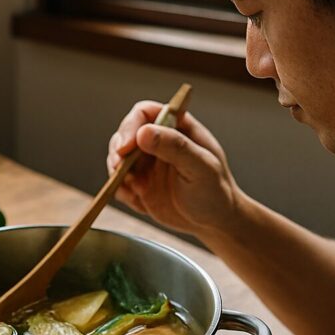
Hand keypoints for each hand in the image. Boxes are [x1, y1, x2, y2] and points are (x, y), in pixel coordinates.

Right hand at [106, 101, 239, 236]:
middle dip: (118, 149)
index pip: (146, 112)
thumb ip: (176, 148)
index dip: (131, 125)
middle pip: (126, 132)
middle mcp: (159, 141)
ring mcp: (147, 162)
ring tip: (133, 189)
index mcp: (178, 127)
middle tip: (119, 167)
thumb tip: (144, 132)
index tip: (127, 146)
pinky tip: (139, 202)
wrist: (214, 222)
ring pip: (118, 156)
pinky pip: (119, 181)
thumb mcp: (202, 168)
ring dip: (118, 171)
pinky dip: (121, 191)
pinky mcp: (139, 183)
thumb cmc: (216, 191)